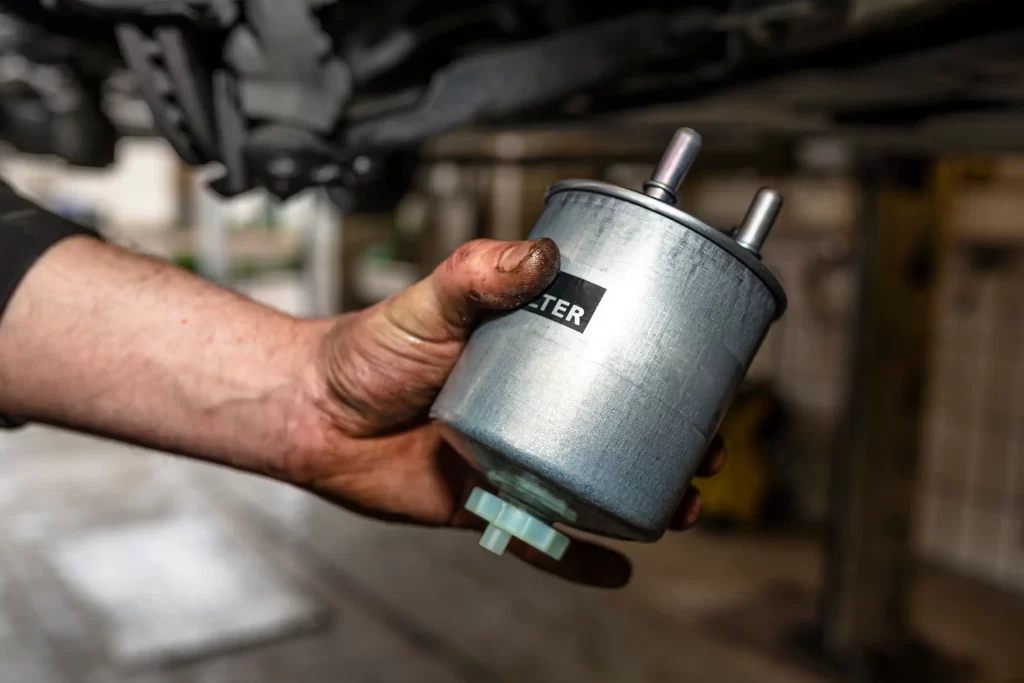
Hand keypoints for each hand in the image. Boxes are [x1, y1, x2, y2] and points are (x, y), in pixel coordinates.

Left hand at [289, 238, 726, 587]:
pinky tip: (616, 566)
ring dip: (639, 499)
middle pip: (614, 430)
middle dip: (668, 444)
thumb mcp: (429, 302)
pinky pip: (541, 537)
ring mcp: (511, 457)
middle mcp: (529, 409)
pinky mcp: (485, 501)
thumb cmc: (367, 351)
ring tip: (680, 505)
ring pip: (590, 486)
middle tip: (706, 449)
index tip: (701, 377)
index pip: (608, 361)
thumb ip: (478, 274)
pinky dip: (578, 556)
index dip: (659, 372)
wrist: (312, 413)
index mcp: (527, 357)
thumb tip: (540, 254)